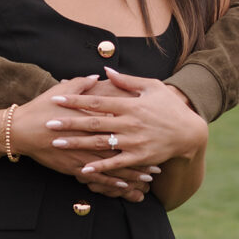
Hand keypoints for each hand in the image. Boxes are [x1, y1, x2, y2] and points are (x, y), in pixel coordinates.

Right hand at [11, 76, 151, 196]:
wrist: (20, 130)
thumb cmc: (42, 108)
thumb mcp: (62, 90)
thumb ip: (82, 83)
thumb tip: (97, 75)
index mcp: (90, 117)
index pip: (120, 124)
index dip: (138, 128)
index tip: (155, 131)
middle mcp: (90, 138)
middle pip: (123, 147)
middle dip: (142, 155)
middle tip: (160, 160)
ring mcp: (83, 155)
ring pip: (114, 167)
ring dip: (133, 174)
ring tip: (150, 177)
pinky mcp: (74, 168)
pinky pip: (98, 178)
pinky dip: (113, 183)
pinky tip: (125, 187)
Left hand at [45, 67, 207, 174]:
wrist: (190, 132)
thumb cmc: (170, 106)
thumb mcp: (152, 87)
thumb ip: (127, 80)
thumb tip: (106, 70)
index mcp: (130, 104)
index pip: (97, 101)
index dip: (76, 100)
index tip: (57, 99)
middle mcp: (129, 123)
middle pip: (93, 122)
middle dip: (69, 123)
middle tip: (48, 123)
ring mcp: (134, 141)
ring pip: (100, 143)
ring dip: (77, 144)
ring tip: (57, 144)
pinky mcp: (140, 157)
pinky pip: (116, 163)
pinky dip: (99, 166)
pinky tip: (83, 168)